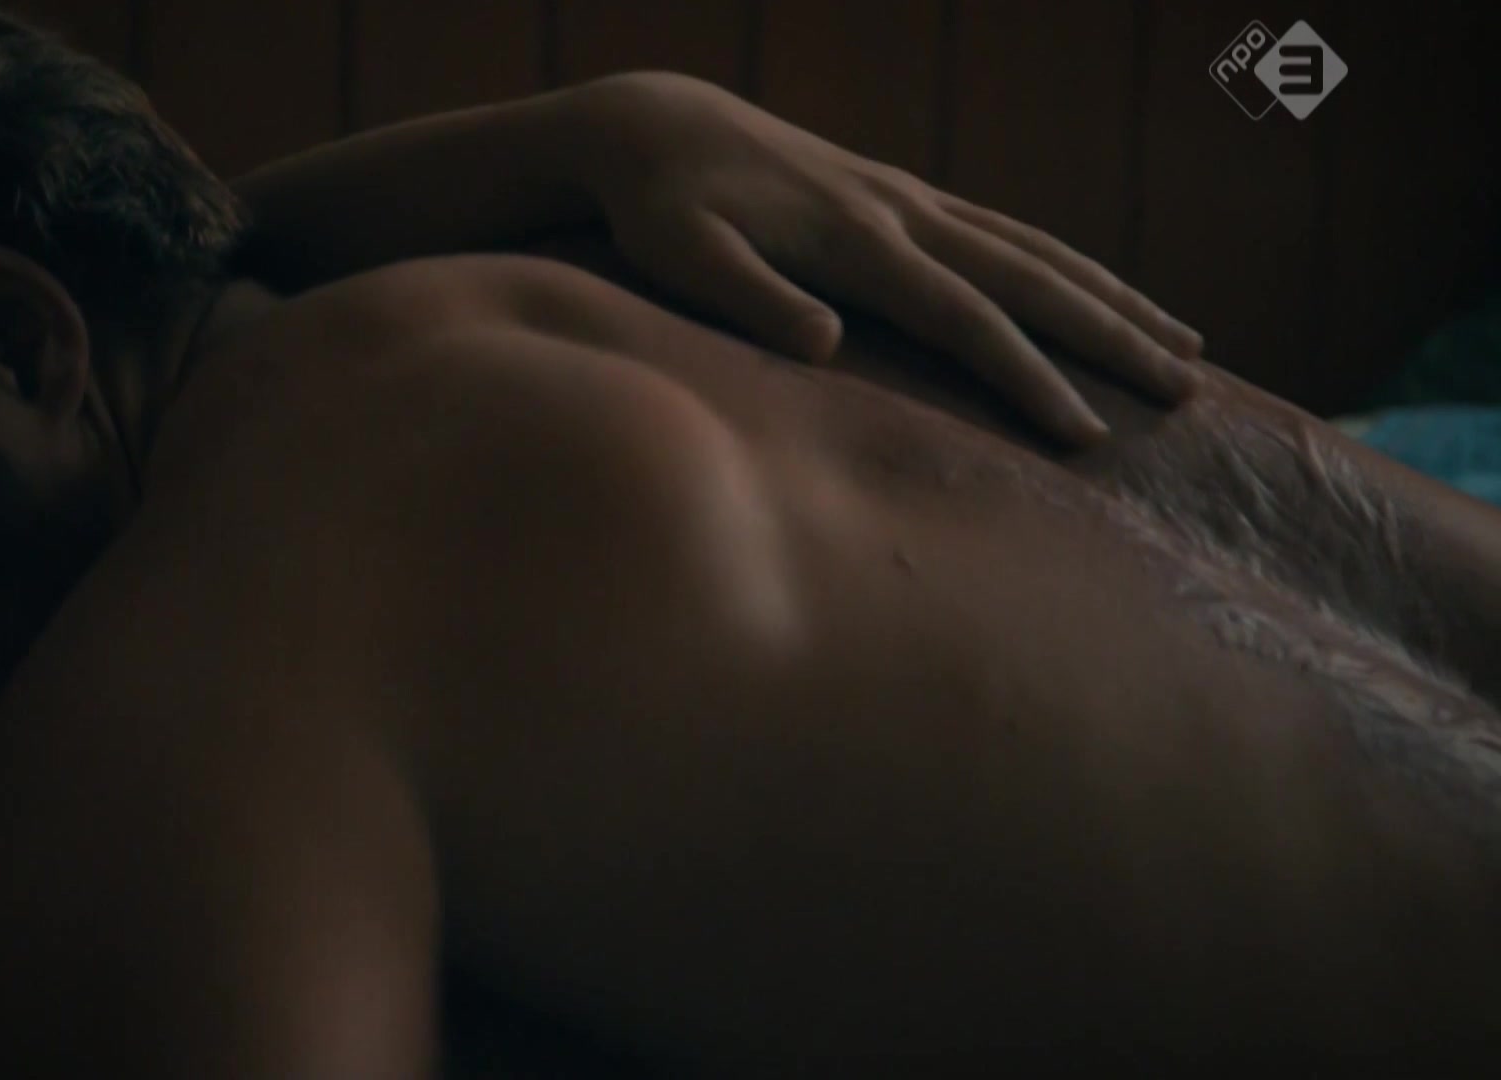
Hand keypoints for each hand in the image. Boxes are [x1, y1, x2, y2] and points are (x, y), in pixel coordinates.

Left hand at [560, 72, 1203, 445]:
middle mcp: (903, 214)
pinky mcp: (904, 197)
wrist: (659, 126)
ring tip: (1189, 348)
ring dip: (1115, 300)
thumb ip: (750, 298)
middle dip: (1112, 338)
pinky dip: (1070, 266)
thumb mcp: (683, 256)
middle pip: (1031, 280)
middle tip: (1187, 394)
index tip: (1085, 434)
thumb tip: (827, 344)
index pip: (966, 319)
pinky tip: (1101, 295)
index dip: (1028, 377)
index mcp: (858, 242)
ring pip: (1038, 250)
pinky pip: (1010, 233)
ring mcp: (910, 200)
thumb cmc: (661, 207)